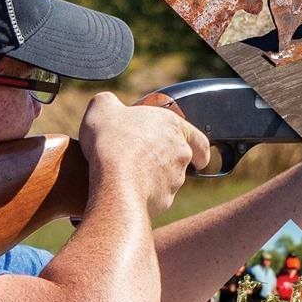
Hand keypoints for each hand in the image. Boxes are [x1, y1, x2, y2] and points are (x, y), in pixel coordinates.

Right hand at [78, 92, 210, 216]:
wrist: (114, 179)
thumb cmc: (112, 140)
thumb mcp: (102, 107)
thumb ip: (109, 102)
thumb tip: (108, 105)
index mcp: (173, 126)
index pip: (199, 139)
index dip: (199, 149)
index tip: (198, 158)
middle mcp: (181, 153)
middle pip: (181, 159)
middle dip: (165, 162)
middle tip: (141, 160)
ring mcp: (175, 179)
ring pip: (169, 179)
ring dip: (153, 178)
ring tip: (126, 174)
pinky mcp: (165, 200)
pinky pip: (156, 197)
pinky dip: (144, 194)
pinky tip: (124, 190)